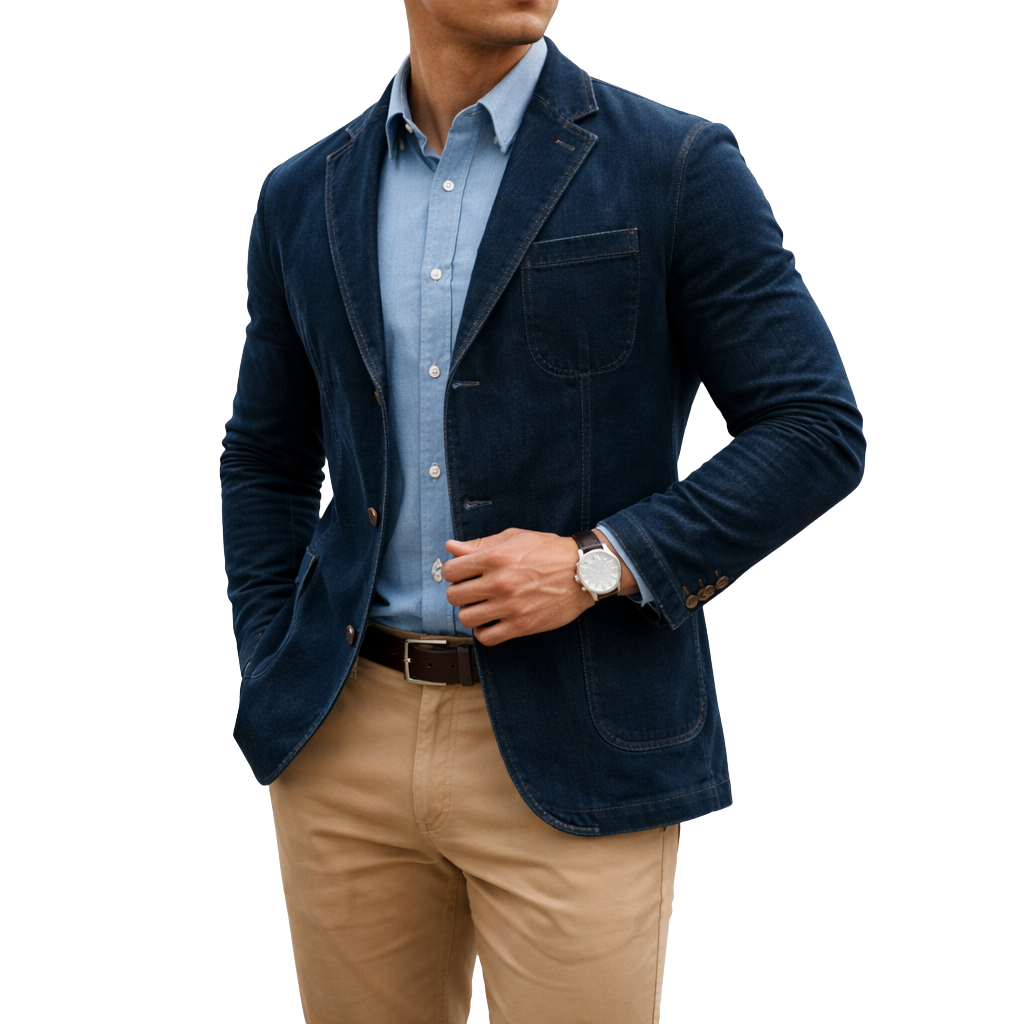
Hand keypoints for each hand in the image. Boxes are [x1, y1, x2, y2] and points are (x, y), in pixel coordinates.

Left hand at [442, 527, 636, 645]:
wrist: (582, 571)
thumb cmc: (549, 551)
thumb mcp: (513, 538)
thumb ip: (480, 544)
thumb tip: (451, 547)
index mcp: (494, 557)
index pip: (451, 570)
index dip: (453, 572)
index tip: (462, 574)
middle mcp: (498, 583)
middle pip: (454, 596)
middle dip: (459, 592)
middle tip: (472, 590)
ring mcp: (509, 606)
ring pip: (467, 618)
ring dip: (470, 612)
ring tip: (481, 606)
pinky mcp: (521, 626)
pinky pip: (487, 638)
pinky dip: (484, 632)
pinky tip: (491, 622)